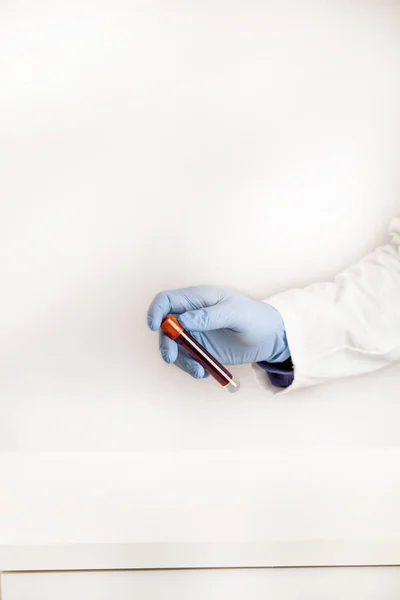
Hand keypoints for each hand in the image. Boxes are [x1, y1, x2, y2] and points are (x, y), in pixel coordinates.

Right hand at [147, 285, 288, 378]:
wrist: (269, 338)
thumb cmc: (254, 318)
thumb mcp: (235, 314)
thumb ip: (209, 316)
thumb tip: (182, 320)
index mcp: (198, 298)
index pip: (166, 300)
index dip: (157, 311)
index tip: (155, 327)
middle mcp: (192, 315)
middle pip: (165, 327)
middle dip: (165, 343)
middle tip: (171, 358)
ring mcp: (195, 333)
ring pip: (174, 346)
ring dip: (180, 360)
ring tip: (199, 370)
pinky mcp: (200, 350)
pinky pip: (186, 359)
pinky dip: (191, 367)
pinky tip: (204, 371)